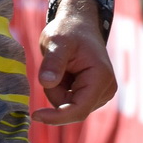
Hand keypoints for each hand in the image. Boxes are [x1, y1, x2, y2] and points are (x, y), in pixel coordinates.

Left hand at [34, 0, 116, 125]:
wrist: (78, 25)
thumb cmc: (68, 30)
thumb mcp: (56, 42)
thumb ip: (53, 62)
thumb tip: (46, 83)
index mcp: (101, 78)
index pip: (79, 110)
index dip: (57, 117)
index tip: (36, 115)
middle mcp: (106, 89)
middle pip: (71, 109)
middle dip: (56, 93)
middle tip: (54, 67)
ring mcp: (101, 93)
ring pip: (69, 106)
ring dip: (58, 91)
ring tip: (62, 67)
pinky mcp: (94, 95)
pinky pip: (70, 102)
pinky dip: (61, 90)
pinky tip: (66, 73)